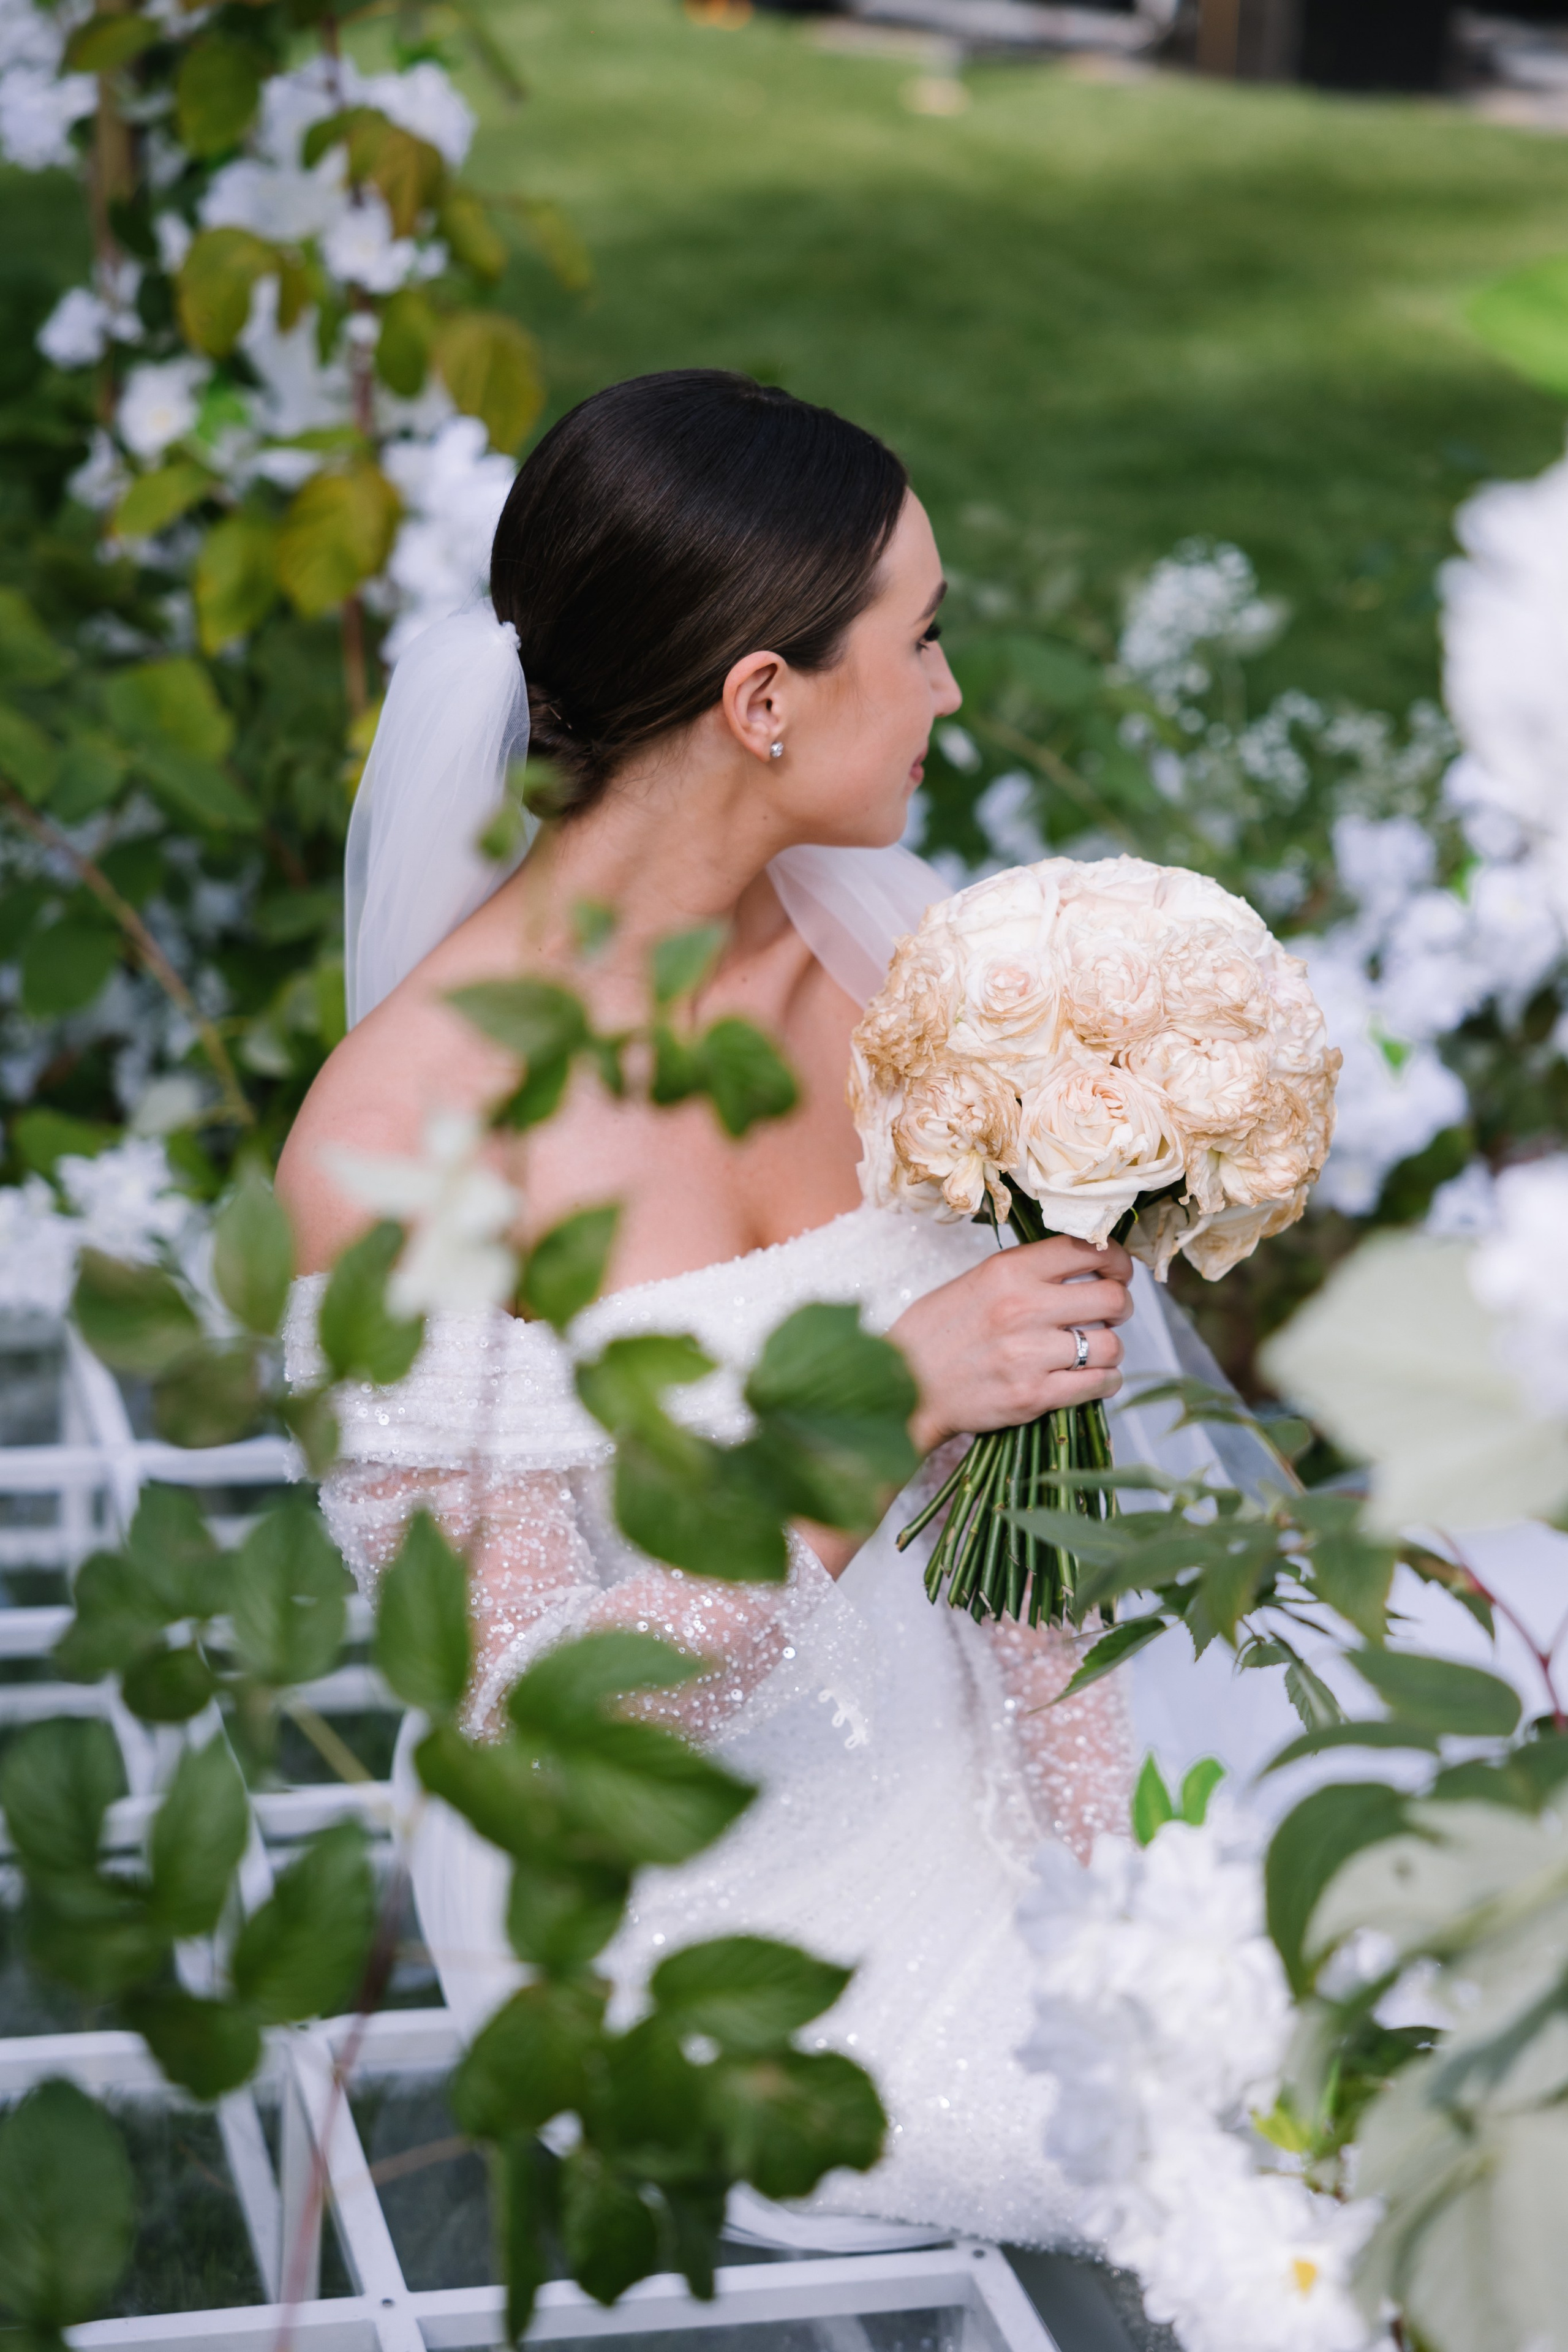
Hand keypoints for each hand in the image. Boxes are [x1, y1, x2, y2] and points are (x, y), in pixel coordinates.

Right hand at [888, 1236, 1132, 1454]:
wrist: (902, 1386)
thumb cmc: (937, 1333)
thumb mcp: (976, 1282)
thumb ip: (1028, 1273)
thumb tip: (1084, 1267)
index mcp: (1008, 1270)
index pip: (1087, 1250)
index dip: (1117, 1260)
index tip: (1118, 1272)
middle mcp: (1023, 1308)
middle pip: (1111, 1297)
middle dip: (1120, 1306)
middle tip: (1110, 1315)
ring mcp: (1029, 1354)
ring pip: (1110, 1345)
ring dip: (1111, 1350)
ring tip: (1095, 1352)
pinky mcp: (1032, 1396)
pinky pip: (1097, 1384)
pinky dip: (1105, 1381)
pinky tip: (1092, 1379)